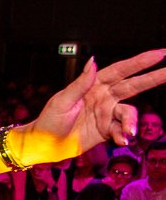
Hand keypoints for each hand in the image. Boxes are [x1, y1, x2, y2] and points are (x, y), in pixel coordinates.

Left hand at [23, 51, 165, 163]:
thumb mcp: (62, 100)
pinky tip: (120, 140)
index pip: (120, 70)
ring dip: (131, 122)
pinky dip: (123, 135)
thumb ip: (80, 83)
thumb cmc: (49, 120)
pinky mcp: (107, 130)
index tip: (159, 54)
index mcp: (93, 85)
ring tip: (128, 133)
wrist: (45, 145)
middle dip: (154, 78)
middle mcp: (104, 97)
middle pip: (133, 86)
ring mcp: (107, 114)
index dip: (139, 62)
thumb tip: (94, 61)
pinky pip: (122, 131)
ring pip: (129, 114)